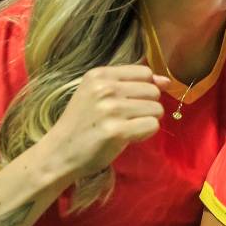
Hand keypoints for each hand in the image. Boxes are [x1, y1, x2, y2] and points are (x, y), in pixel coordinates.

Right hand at [44, 65, 167, 180]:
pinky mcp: (117, 131)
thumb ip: (132, 84)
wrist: (59, 152)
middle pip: (153, 91)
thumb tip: (167, 81)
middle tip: (126, 118)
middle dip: (146, 106)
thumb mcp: (99, 95)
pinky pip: (152, 126)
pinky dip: (144, 134)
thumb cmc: (82, 123)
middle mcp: (105, 88)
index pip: (145, 73)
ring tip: (125, 127)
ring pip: (156, 109)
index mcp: (99, 75)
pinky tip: (126, 137)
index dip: (145, 89)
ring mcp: (111, 109)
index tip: (130, 101)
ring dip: (146, 121)